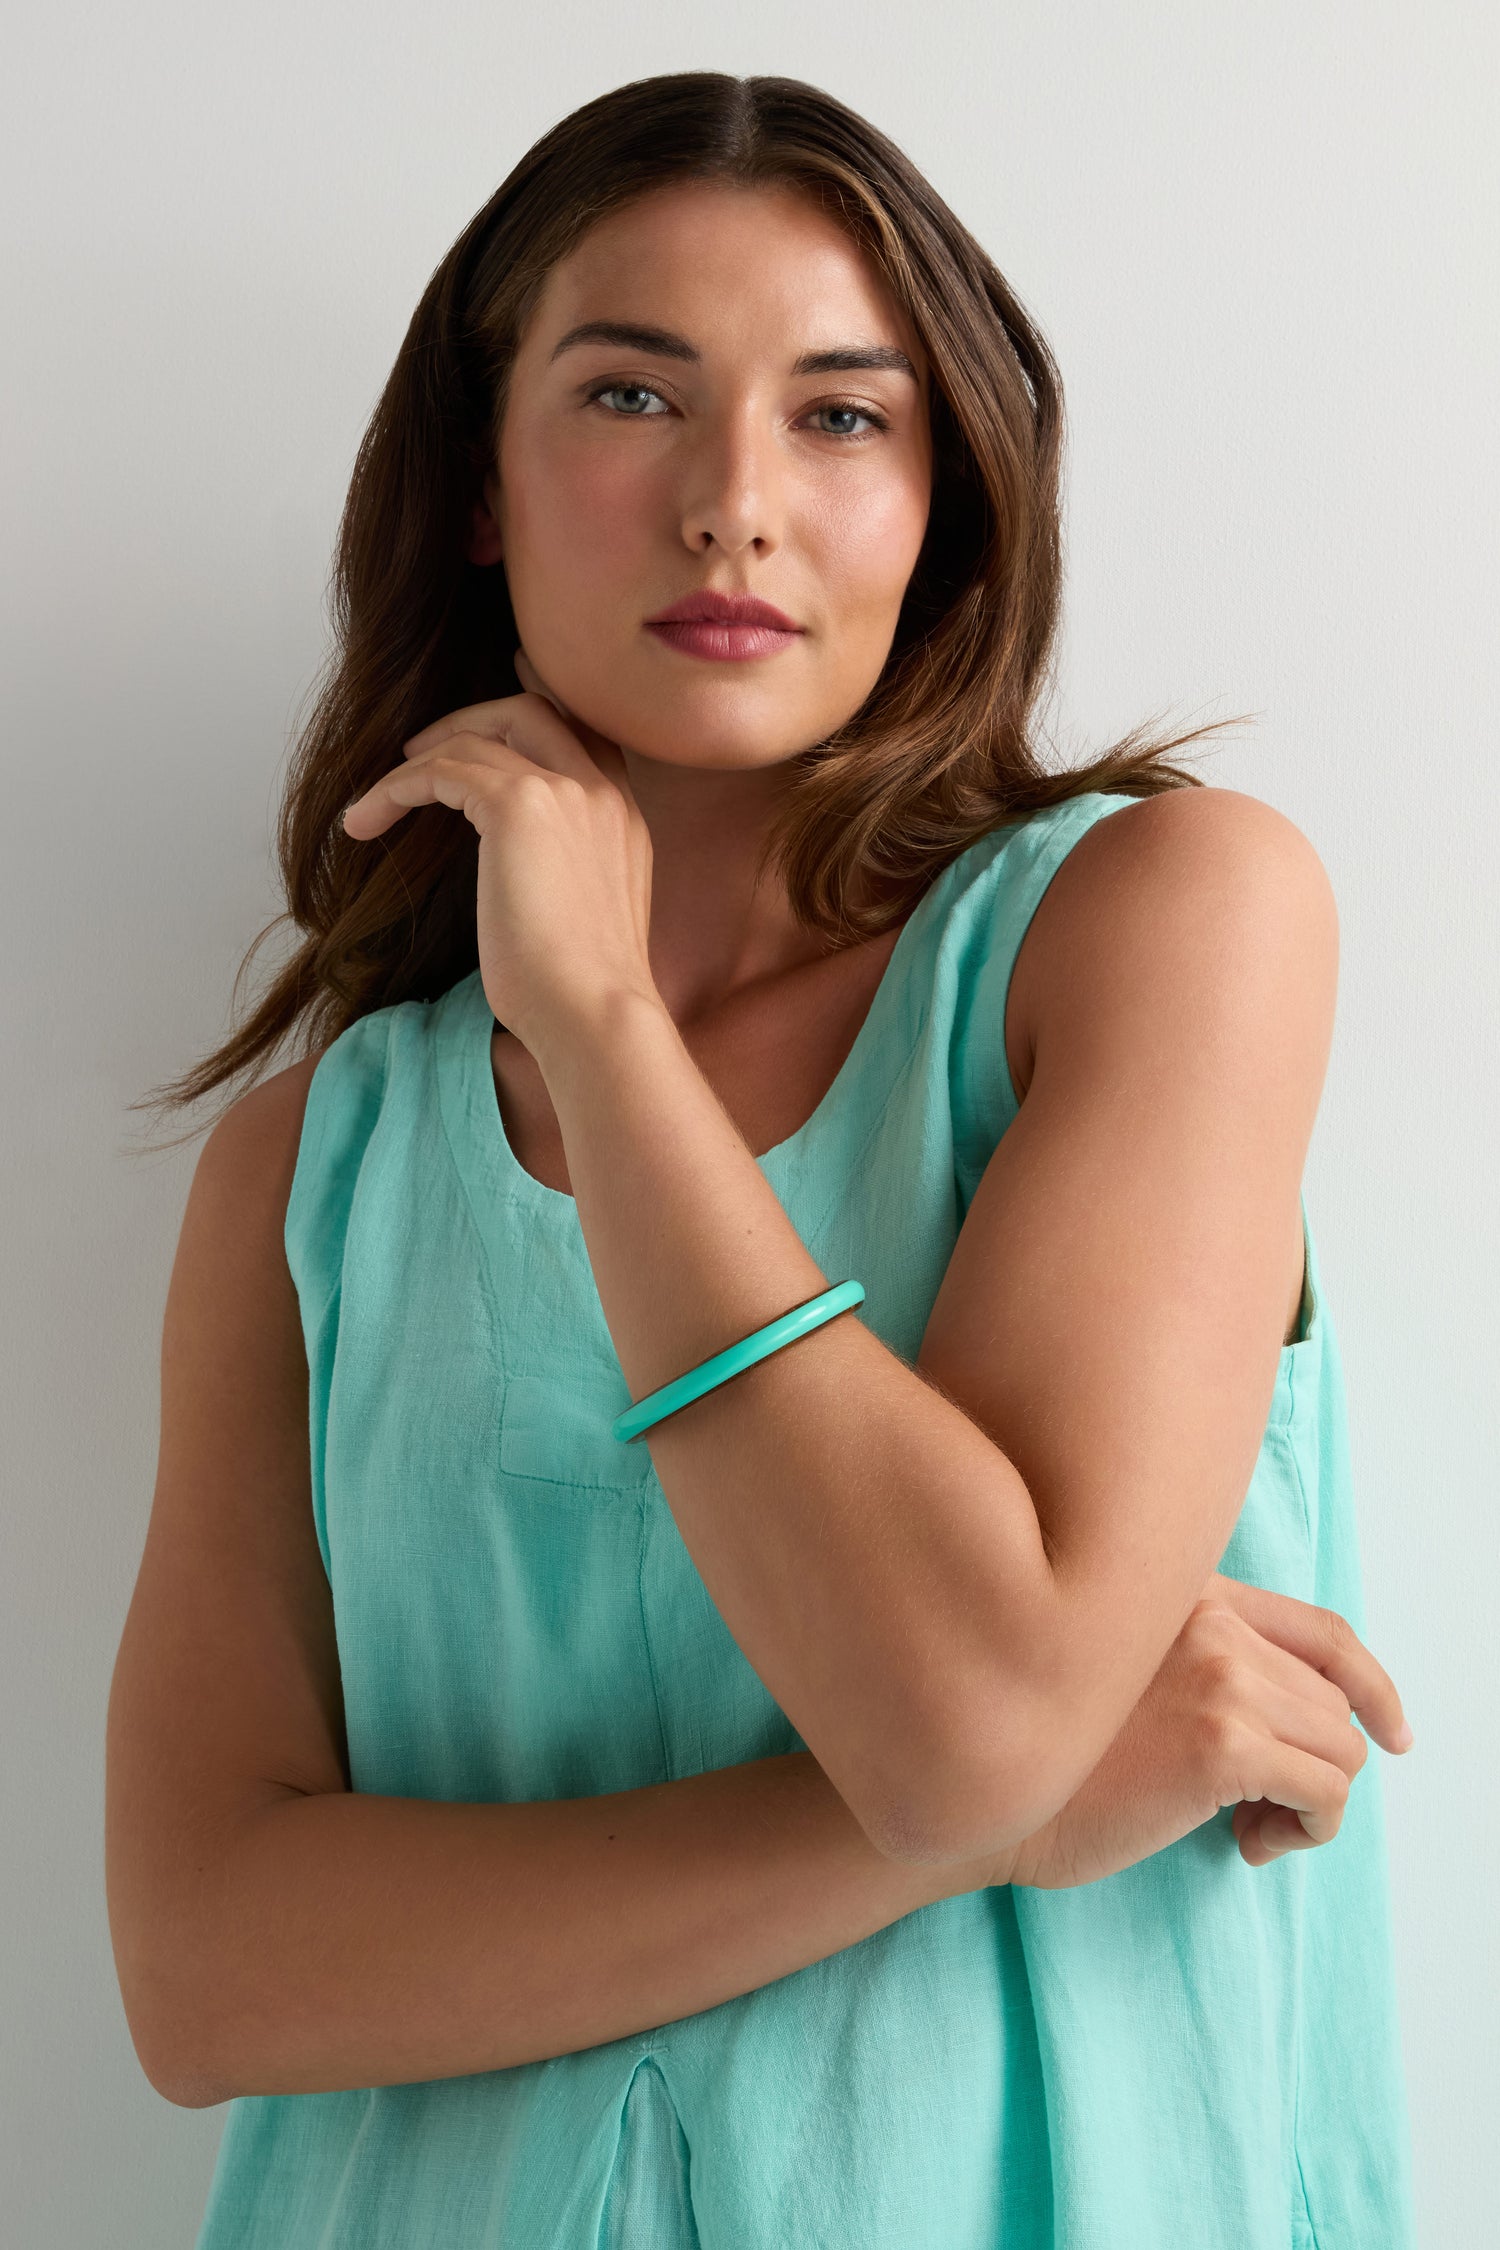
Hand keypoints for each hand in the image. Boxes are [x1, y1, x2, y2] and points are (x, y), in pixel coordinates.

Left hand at [341, 649, 659, 1056]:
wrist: (596, 1011)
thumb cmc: (582, 994)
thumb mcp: (586, 920)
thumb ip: (568, 878)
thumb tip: (527, 887)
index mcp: (625, 819)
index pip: (588, 734)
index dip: (544, 704)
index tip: (512, 678)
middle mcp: (603, 793)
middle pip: (533, 711)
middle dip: (471, 720)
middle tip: (424, 750)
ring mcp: (567, 791)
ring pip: (480, 734)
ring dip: (421, 760)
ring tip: (380, 799)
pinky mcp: (520, 805)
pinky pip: (440, 770)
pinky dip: (396, 789)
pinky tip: (367, 821)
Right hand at [953, 1574, 1412, 1893]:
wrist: (987, 1791)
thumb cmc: (1052, 1754)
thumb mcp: (1128, 1677)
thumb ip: (1203, 1666)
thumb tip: (1301, 1723)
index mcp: (1190, 1596)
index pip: (1323, 1631)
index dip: (1372, 1686)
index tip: (1392, 1733)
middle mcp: (1210, 1620)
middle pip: (1334, 1706)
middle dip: (1313, 1768)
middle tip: (1252, 1813)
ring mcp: (1219, 1676)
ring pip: (1340, 1751)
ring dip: (1310, 1804)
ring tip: (1243, 1828)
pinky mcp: (1221, 1743)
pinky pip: (1326, 1795)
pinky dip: (1307, 1830)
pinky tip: (1245, 1844)